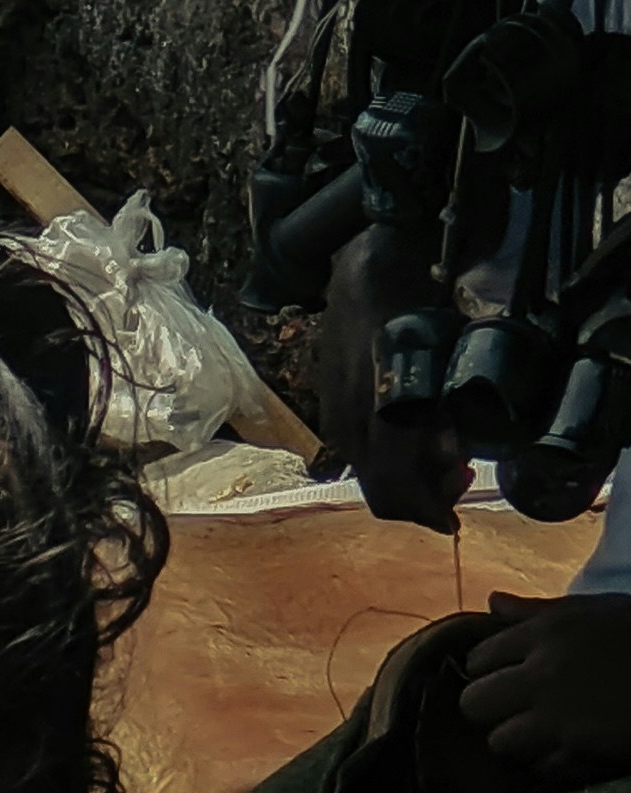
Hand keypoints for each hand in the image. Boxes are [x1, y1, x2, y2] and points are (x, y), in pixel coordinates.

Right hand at [319, 229, 471, 534]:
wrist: (359, 270)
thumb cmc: (406, 303)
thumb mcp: (437, 353)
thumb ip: (440, 409)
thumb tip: (449, 457)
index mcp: (371, 419)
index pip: (391, 491)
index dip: (425, 511)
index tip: (453, 522)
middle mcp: (348, 427)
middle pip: (380, 493)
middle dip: (421, 500)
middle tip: (458, 483)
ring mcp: (336, 419)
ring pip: (371, 477)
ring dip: (408, 481)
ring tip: (444, 461)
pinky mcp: (333, 410)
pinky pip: (363, 454)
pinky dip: (392, 461)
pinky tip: (414, 441)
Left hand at [458, 593, 630, 782]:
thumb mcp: (596, 611)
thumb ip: (539, 612)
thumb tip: (492, 602)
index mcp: (548, 633)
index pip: (479, 658)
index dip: (488, 670)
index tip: (504, 676)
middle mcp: (543, 674)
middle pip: (474, 704)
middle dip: (489, 708)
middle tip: (513, 708)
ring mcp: (557, 717)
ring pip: (499, 741)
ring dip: (517, 739)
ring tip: (543, 730)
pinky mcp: (576, 753)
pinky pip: (539, 766)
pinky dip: (550, 761)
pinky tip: (571, 746)